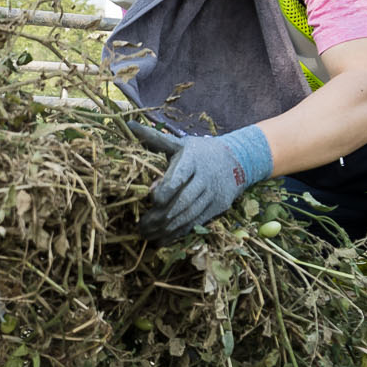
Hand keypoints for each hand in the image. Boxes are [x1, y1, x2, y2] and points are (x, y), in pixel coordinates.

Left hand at [131, 121, 273, 239]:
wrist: (236, 160)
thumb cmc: (199, 152)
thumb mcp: (180, 143)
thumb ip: (155, 139)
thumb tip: (130, 126)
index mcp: (193, 159)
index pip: (181, 175)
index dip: (168, 188)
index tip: (152, 199)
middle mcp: (205, 177)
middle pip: (184, 200)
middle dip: (162, 215)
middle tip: (141, 226)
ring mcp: (213, 194)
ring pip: (190, 214)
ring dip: (168, 228)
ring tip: (148, 235)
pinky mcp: (218, 207)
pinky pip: (196, 223)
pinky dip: (179, 233)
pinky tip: (163, 240)